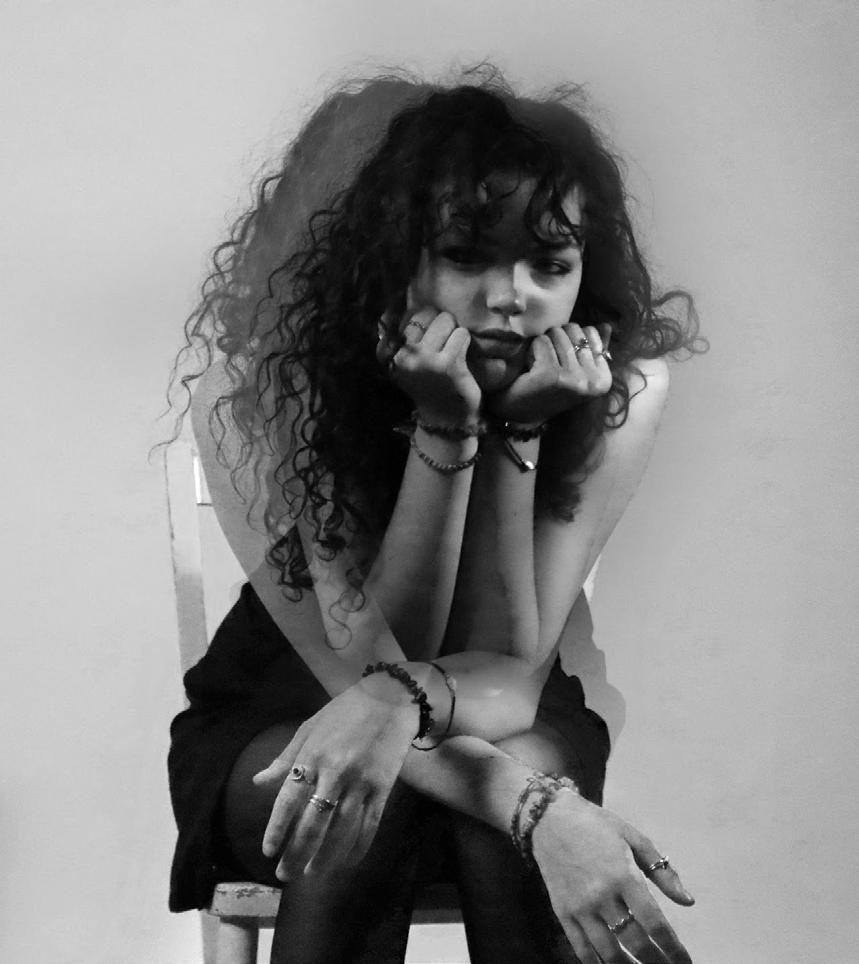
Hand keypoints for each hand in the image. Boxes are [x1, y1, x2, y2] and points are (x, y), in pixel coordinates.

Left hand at [252, 681, 417, 879]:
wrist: (390, 697)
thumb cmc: (345, 710)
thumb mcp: (310, 727)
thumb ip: (286, 757)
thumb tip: (258, 782)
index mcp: (312, 755)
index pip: (289, 800)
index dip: (277, 829)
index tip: (268, 851)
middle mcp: (335, 772)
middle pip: (313, 823)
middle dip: (297, 853)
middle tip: (286, 875)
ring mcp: (361, 782)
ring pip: (341, 830)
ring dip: (326, 857)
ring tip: (313, 874)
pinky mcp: (383, 787)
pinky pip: (369, 824)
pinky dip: (358, 847)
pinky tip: (347, 862)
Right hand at [377, 304, 480, 424]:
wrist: (445, 420)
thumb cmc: (428, 386)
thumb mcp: (406, 364)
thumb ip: (399, 338)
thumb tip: (394, 309)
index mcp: (389, 355)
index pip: (403, 316)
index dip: (422, 319)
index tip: (428, 336)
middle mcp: (403, 356)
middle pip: (425, 313)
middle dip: (438, 322)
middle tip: (443, 343)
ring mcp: (425, 360)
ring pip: (445, 320)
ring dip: (453, 331)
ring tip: (452, 350)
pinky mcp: (448, 364)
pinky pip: (461, 334)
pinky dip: (465, 342)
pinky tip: (461, 358)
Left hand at [486, 323, 611, 424]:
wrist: (518, 411)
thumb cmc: (547, 389)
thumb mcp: (574, 370)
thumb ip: (592, 349)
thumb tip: (606, 325)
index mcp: (603, 380)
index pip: (591, 333)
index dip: (571, 338)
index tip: (563, 363)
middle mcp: (592, 382)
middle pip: (574, 330)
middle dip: (556, 339)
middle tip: (548, 363)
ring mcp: (573, 380)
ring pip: (557, 334)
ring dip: (542, 345)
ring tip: (539, 367)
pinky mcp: (552, 376)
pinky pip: (541, 342)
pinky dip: (531, 351)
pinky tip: (530, 369)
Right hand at [532, 794, 693, 963]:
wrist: (549, 818)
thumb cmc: (596, 824)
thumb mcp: (632, 837)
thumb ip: (661, 870)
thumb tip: (688, 901)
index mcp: (624, 875)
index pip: (655, 923)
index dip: (674, 947)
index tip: (685, 960)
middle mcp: (603, 895)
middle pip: (636, 942)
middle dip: (657, 961)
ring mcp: (580, 906)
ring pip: (609, 952)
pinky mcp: (563, 912)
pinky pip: (581, 948)